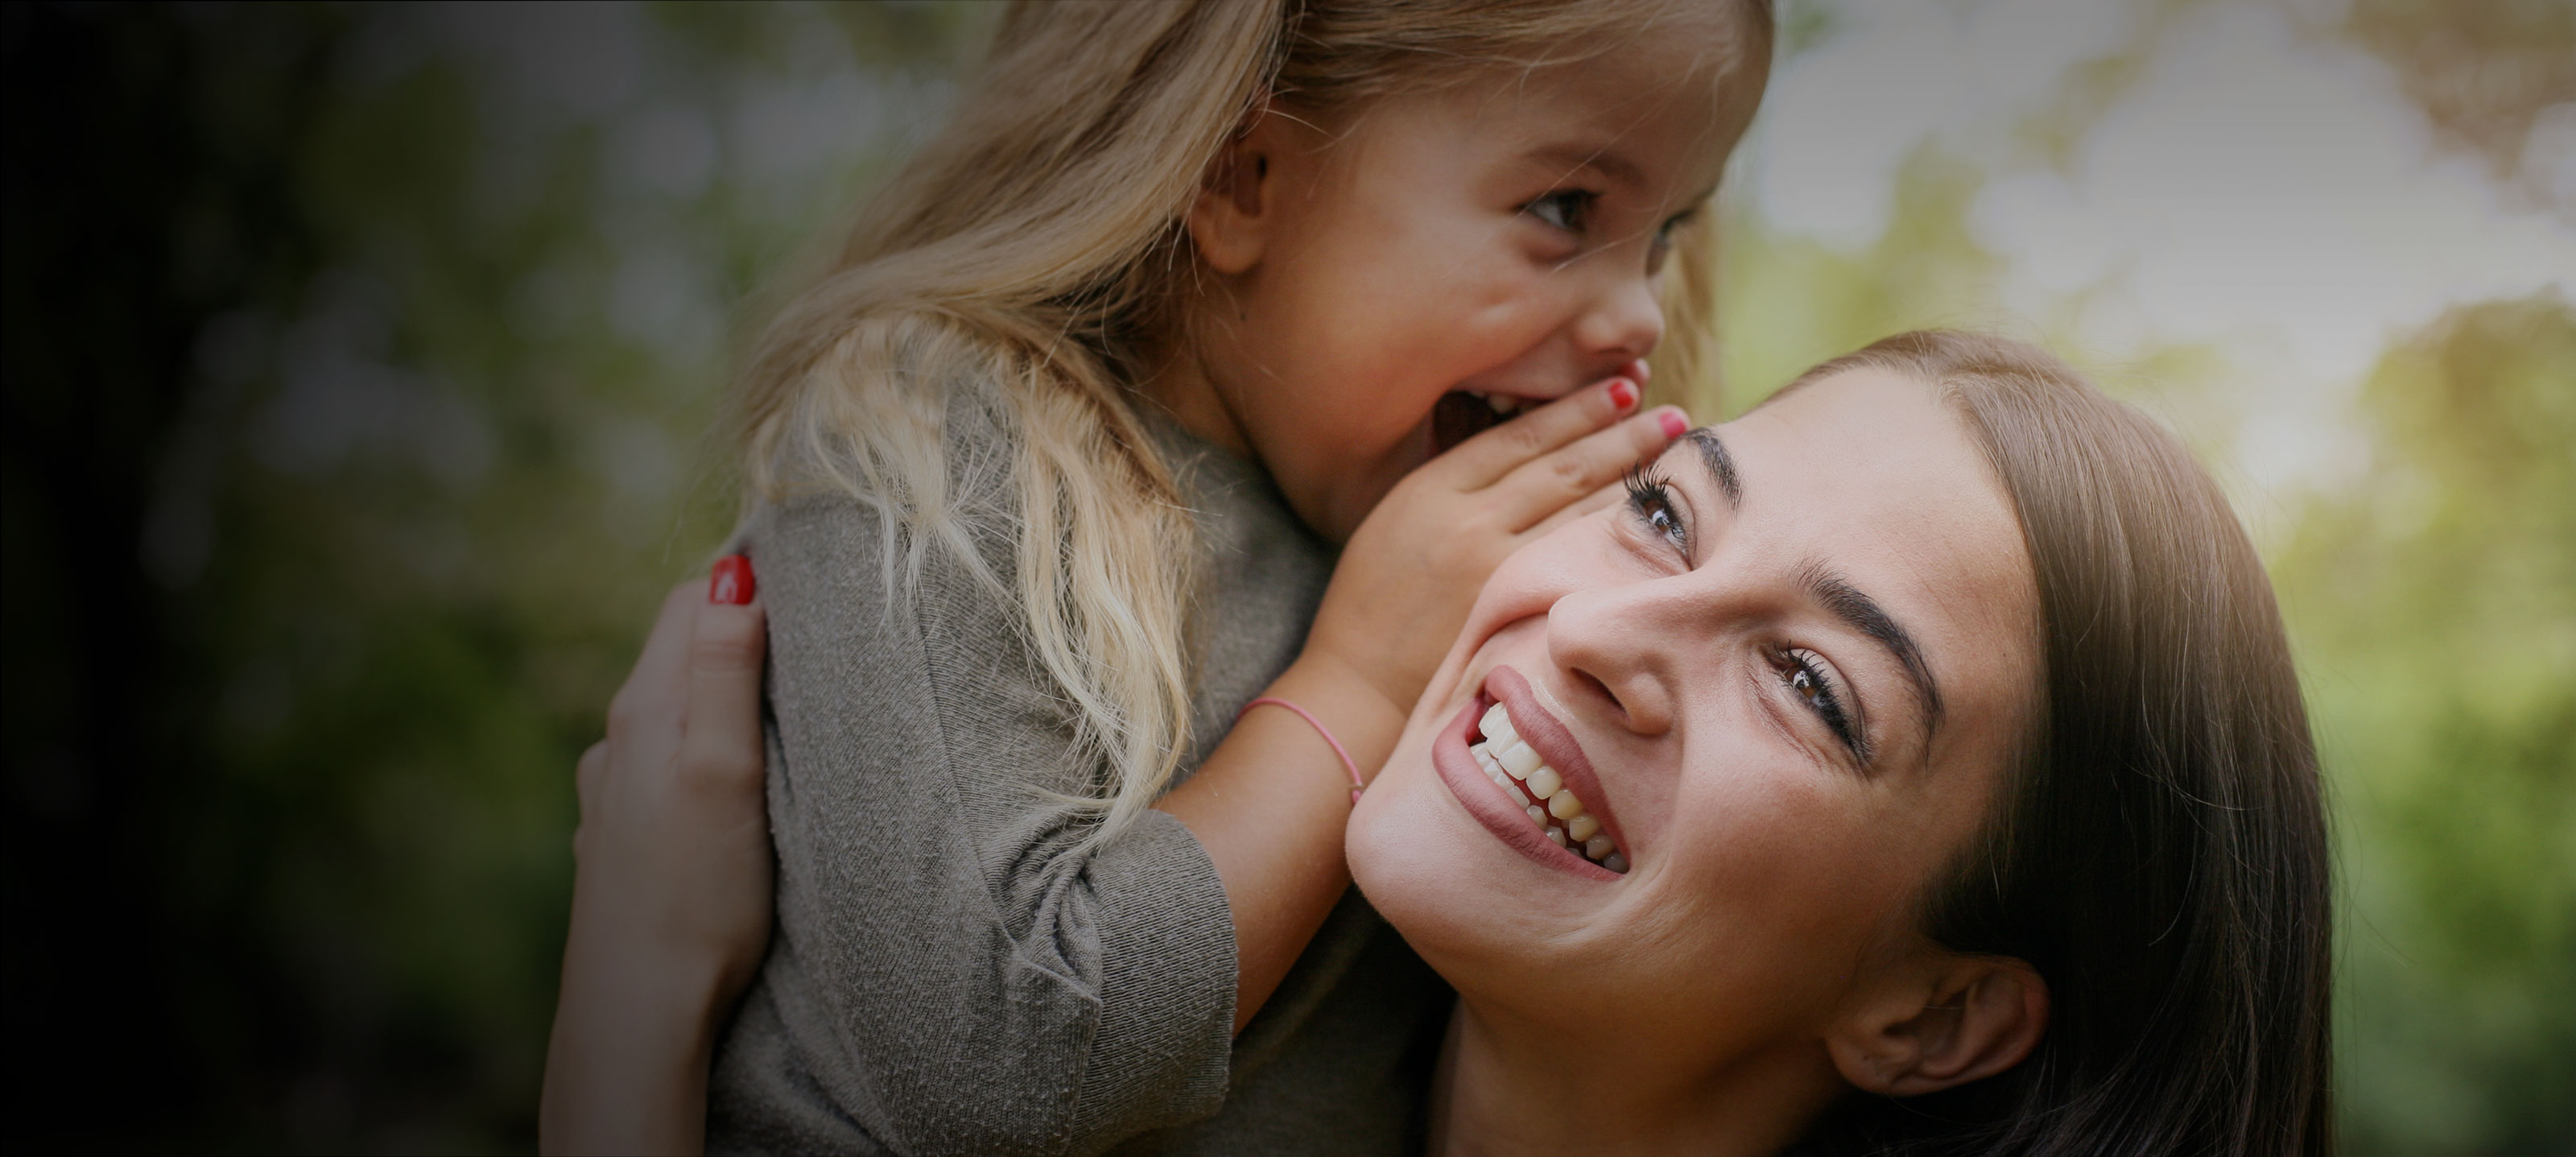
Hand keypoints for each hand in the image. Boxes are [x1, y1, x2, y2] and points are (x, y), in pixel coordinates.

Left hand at [541, 557, 770, 1155]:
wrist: (637, 1011)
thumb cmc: (698, 897)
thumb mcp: (726, 771)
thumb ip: (725, 671)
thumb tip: (732, 575)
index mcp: (646, 711)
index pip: (688, 602)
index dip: (744, 582)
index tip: (808, 587)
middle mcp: (616, 741)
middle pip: (675, 650)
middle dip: (734, 632)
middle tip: (808, 636)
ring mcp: (612, 792)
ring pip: (670, 711)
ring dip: (716, 695)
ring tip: (777, 709)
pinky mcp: (618, 838)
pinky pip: (662, 765)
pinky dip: (699, 750)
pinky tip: (726, 787)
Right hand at [1304, 370, 1686, 719]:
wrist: (1356, 686)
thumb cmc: (1374, 605)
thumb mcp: (1398, 521)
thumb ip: (1455, 487)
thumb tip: (1526, 452)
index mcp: (1431, 489)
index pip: (1521, 435)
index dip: (1578, 409)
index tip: (1624, 389)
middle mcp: (1467, 521)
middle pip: (1562, 464)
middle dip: (1623, 434)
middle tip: (1677, 416)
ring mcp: (1495, 568)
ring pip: (1579, 511)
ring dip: (1633, 480)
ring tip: (1677, 458)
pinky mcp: (1515, 612)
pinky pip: (1580, 563)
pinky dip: (1619, 538)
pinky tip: (1654, 524)